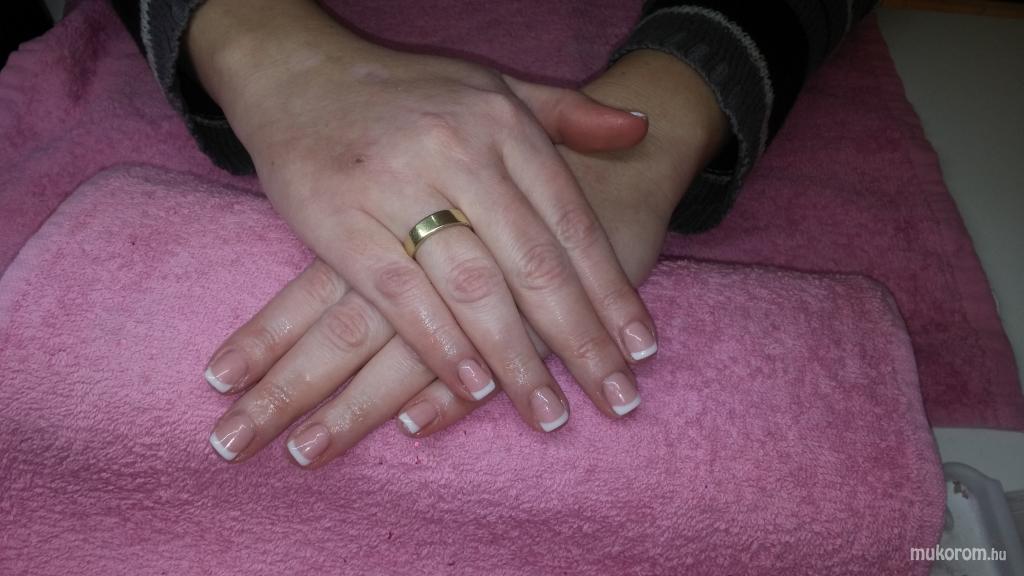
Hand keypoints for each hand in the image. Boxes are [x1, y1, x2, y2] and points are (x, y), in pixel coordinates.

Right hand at [202, 46, 727, 465]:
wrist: (298, 71)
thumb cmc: (407, 90)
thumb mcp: (494, 85)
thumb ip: (567, 112)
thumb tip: (639, 128)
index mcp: (504, 125)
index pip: (571, 224)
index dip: (611, 292)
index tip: (641, 351)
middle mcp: (459, 152)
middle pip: (535, 265)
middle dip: (581, 341)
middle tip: (616, 400)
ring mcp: (397, 185)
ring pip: (473, 288)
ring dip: (516, 359)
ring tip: (549, 412)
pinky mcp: (339, 220)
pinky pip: (399, 294)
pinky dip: (438, 345)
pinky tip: (471, 387)